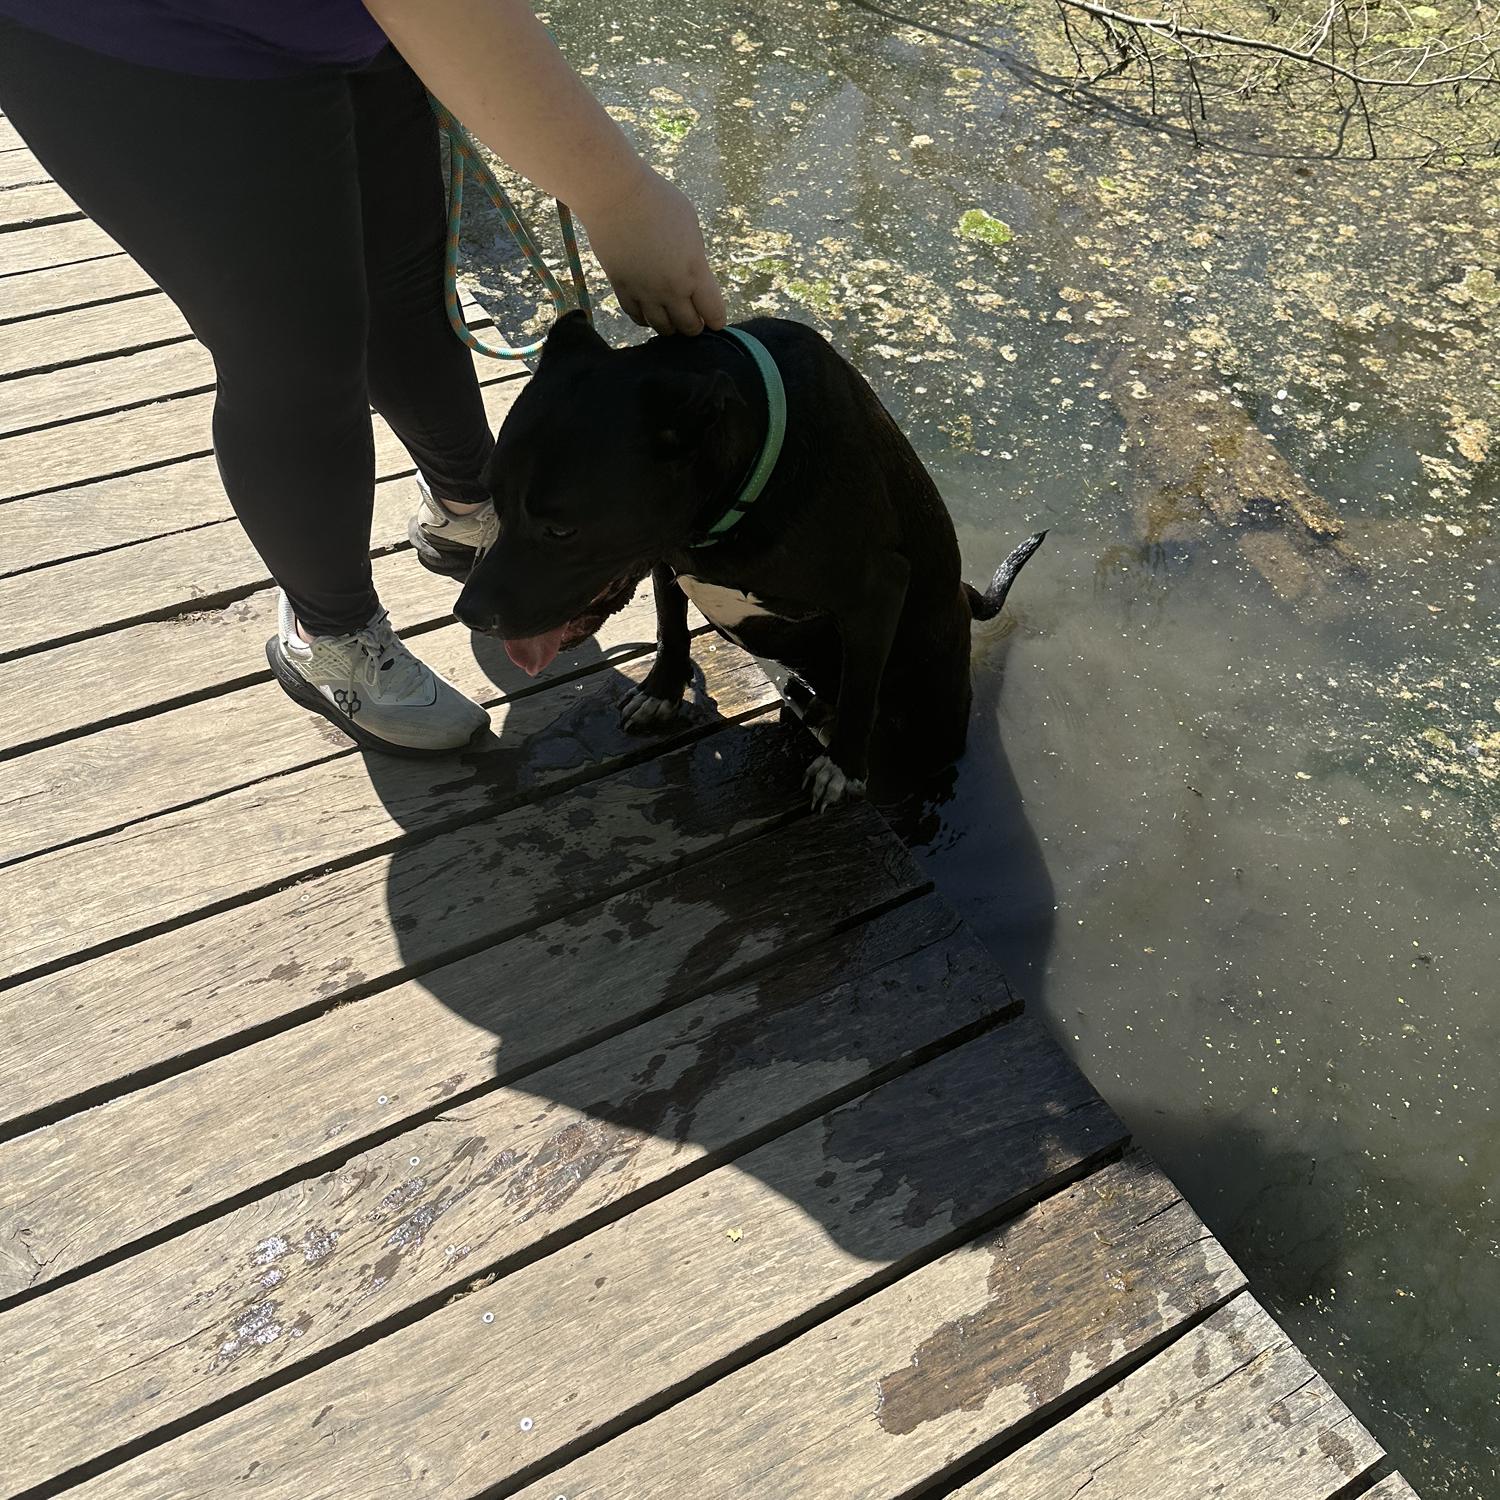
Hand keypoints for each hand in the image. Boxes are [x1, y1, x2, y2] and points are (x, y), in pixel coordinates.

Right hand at [580, 165, 726, 335]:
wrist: (615, 196)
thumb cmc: (659, 202)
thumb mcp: (691, 228)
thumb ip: (695, 259)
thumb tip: (694, 278)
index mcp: (694, 272)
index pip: (713, 312)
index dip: (717, 319)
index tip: (715, 318)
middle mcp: (671, 290)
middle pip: (688, 327)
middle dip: (694, 325)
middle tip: (694, 317)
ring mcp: (645, 293)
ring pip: (662, 328)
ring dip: (671, 326)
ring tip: (672, 317)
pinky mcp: (622, 290)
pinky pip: (637, 318)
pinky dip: (646, 319)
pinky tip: (650, 313)